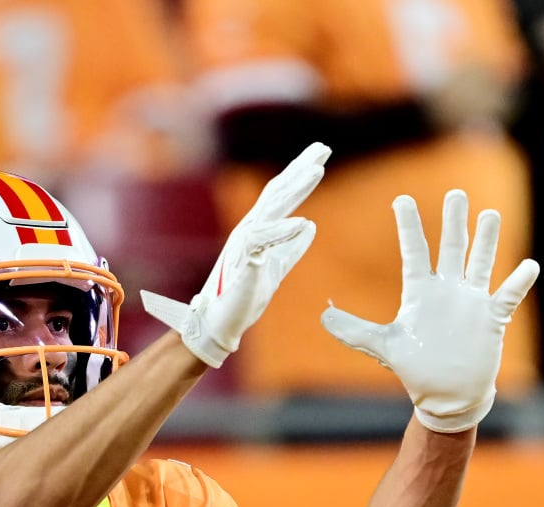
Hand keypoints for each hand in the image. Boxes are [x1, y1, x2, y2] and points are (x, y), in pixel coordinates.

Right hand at [142, 142, 330, 366]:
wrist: (220, 323)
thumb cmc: (244, 295)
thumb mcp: (277, 267)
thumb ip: (292, 247)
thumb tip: (311, 225)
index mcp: (258, 229)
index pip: (281, 195)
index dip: (300, 174)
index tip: (321, 155)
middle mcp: (249, 230)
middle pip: (277, 192)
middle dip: (300, 169)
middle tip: (323, 147)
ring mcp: (244, 245)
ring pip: (271, 209)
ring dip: (295, 189)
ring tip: (317, 171)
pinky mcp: (243, 265)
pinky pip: (263, 243)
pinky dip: (282, 232)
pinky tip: (303, 222)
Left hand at [321, 191, 538, 431]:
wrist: (447, 395)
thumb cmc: (416, 369)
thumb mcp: (383, 347)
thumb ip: (354, 330)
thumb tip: (323, 314)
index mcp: (420, 292)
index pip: (414, 252)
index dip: (408, 226)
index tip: (401, 199)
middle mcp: (447, 290)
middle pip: (452, 247)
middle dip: (453, 221)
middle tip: (455, 194)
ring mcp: (471, 301)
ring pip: (480, 262)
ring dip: (486, 240)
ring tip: (489, 213)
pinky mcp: (491, 318)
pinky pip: (507, 296)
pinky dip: (517, 282)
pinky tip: (528, 266)